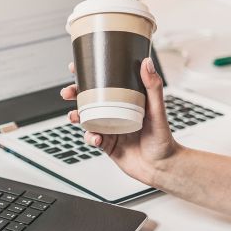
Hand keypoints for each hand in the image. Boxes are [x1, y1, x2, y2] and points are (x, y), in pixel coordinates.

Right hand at [61, 57, 179, 185]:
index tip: (76, 67)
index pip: (104, 83)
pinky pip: (92, 138)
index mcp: (125, 100)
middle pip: (89, 99)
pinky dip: (90, 137)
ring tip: (73, 116)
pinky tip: (96, 138)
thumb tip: (147, 63)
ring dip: (76, 116)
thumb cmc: (163, 139)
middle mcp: (115, 113)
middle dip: (74, 94)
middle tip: (67, 92)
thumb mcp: (157, 110)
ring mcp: (109, 128)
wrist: (161, 167)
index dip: (88, 75)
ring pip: (86, 118)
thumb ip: (153, 87)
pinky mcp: (106, 144)